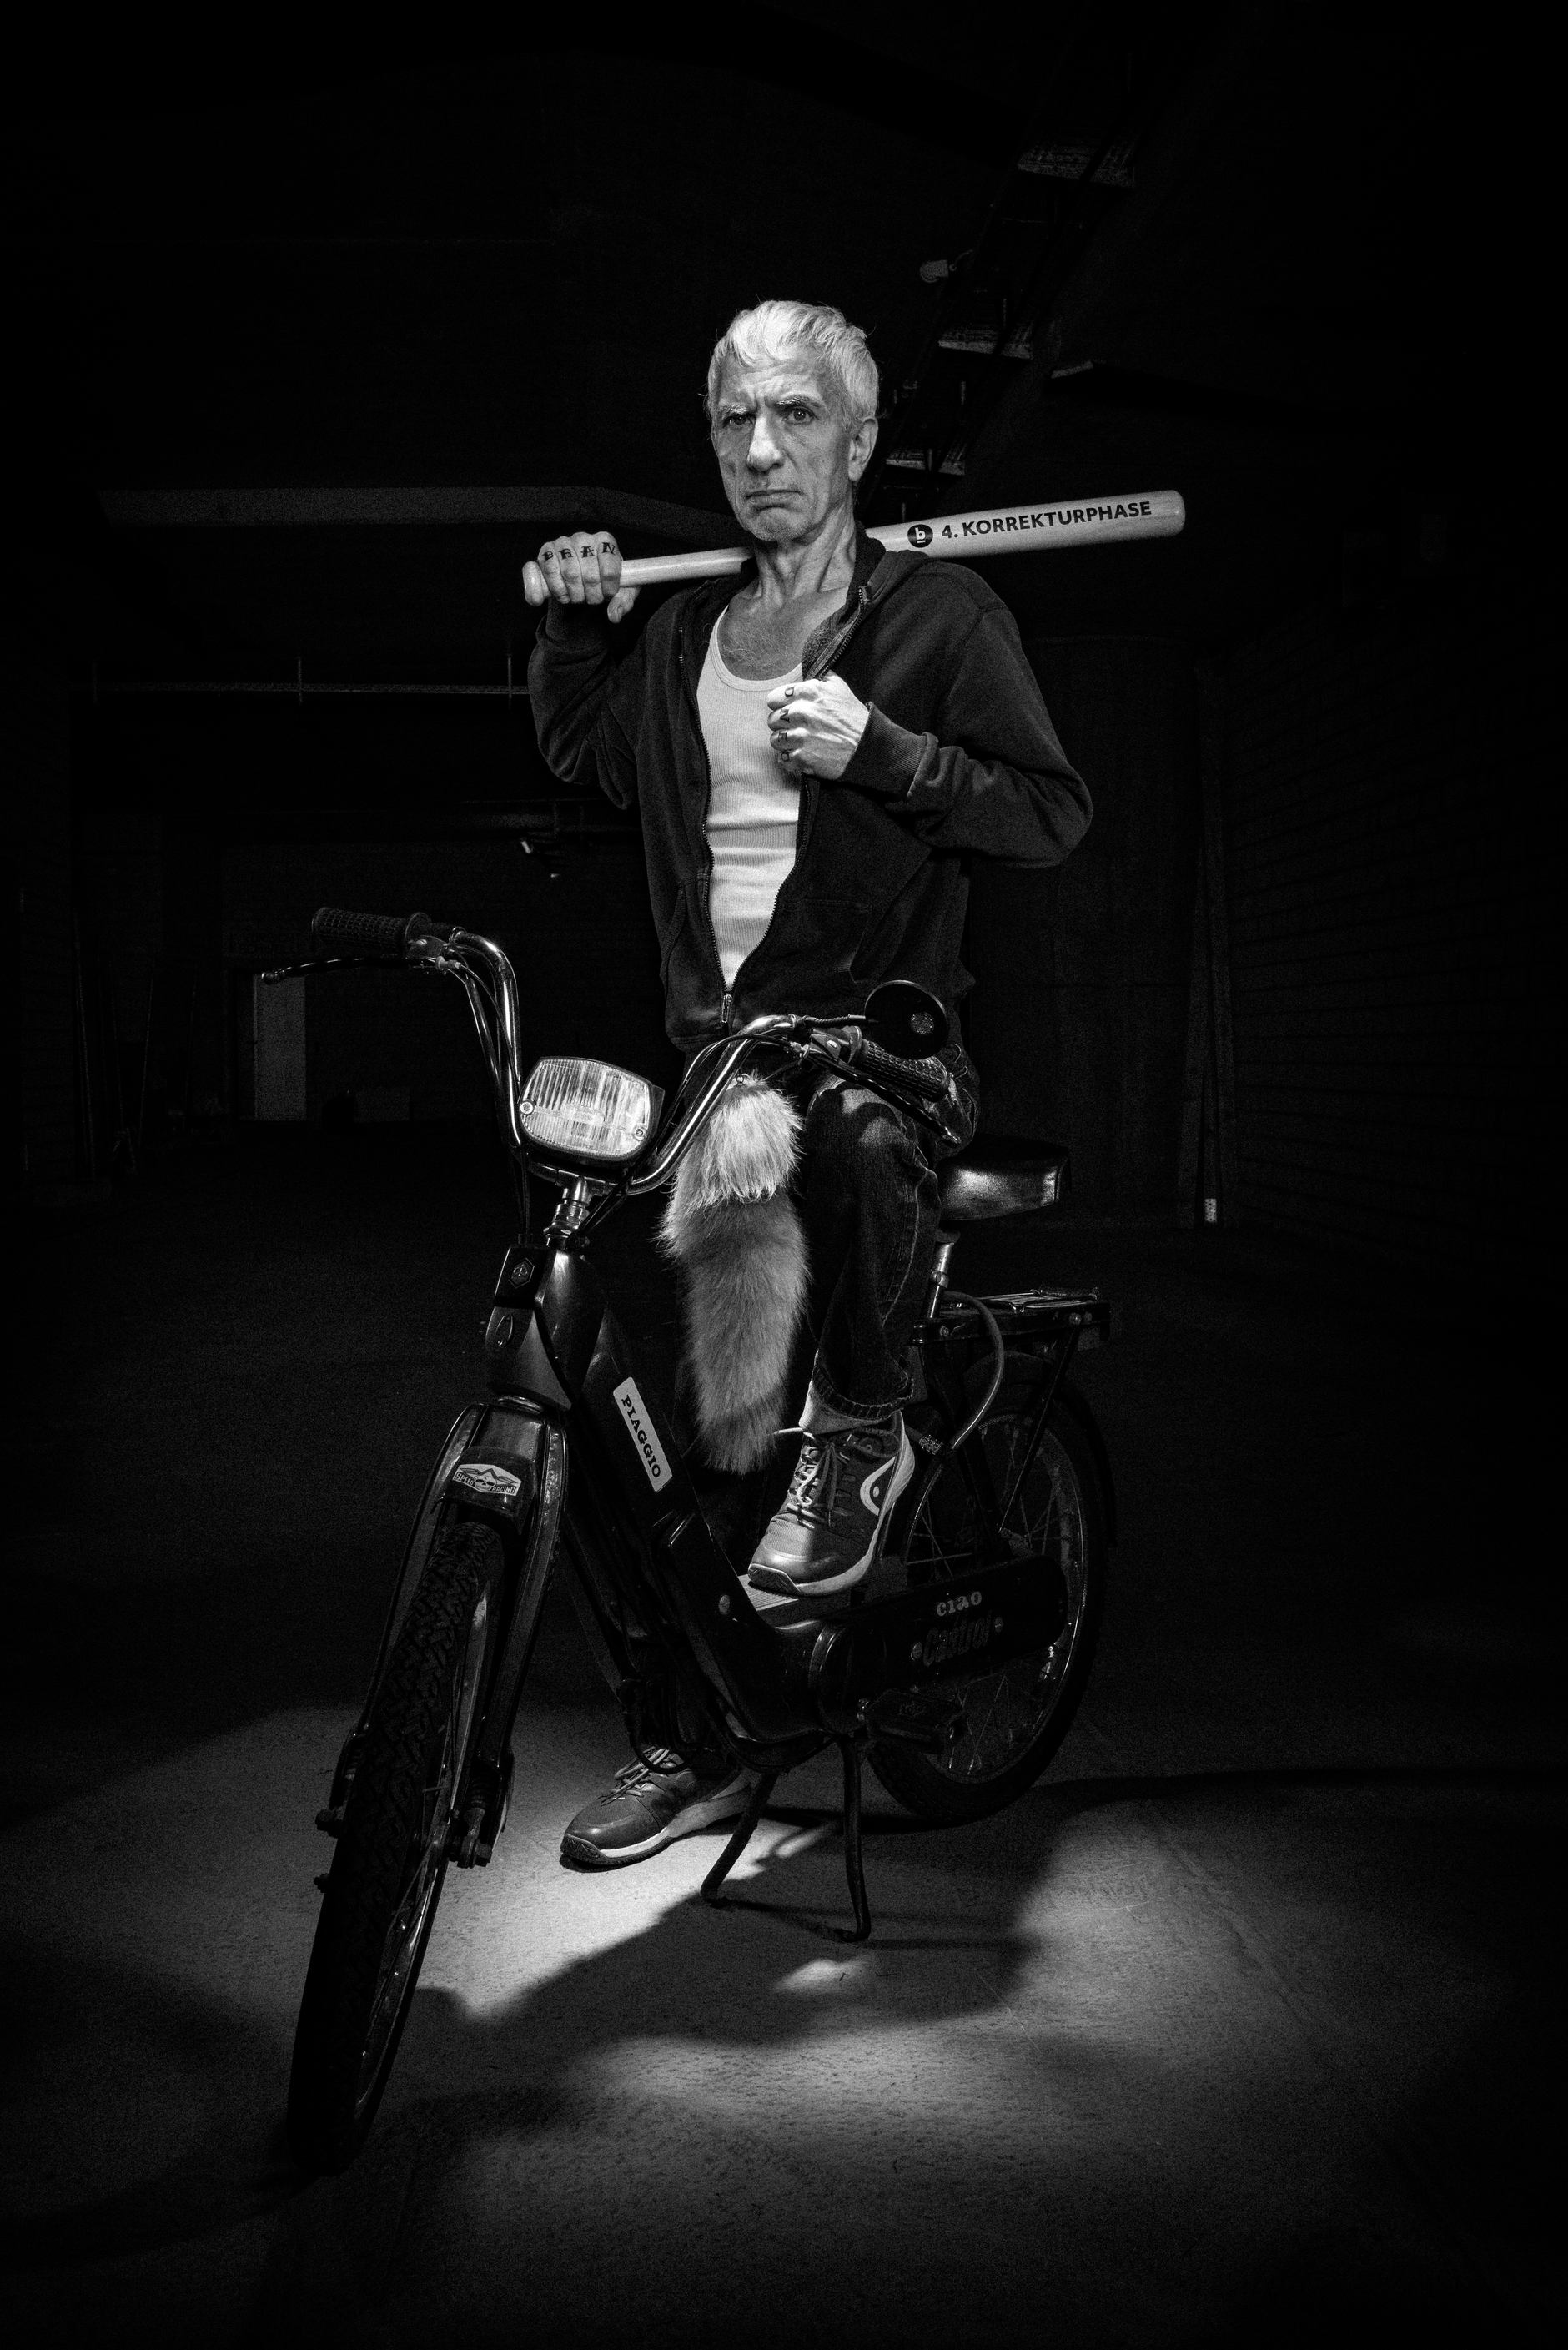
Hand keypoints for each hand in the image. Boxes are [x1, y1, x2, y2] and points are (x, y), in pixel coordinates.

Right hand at [521, 531, 639, 623]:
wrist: (581, 578)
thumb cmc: (603, 581)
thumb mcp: (620, 591)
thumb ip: (622, 602)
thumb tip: (614, 616)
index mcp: (605, 542)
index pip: (609, 570)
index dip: (608, 589)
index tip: (607, 595)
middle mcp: (584, 538)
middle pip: (589, 575)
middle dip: (591, 596)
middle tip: (591, 599)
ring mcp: (563, 543)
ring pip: (570, 574)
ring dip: (575, 595)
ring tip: (578, 597)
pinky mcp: (546, 552)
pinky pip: (550, 571)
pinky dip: (556, 589)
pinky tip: (563, 595)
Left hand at [766, 674, 869, 780]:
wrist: (867, 747)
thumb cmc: (853, 717)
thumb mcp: (840, 687)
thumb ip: (820, 677)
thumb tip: (807, 668)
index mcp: (809, 692)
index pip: (773, 698)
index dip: (780, 706)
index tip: (788, 711)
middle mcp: (802, 712)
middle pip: (772, 719)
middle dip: (782, 725)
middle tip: (796, 729)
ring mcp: (802, 736)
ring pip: (775, 739)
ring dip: (785, 743)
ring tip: (799, 743)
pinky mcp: (803, 757)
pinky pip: (782, 759)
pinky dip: (789, 760)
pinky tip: (801, 756)